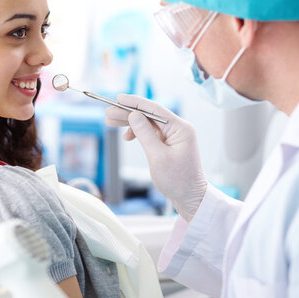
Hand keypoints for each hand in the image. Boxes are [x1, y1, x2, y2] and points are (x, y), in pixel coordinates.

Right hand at [105, 94, 206, 220]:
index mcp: (180, 128)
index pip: (154, 109)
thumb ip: (145, 134)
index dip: (134, 103)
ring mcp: (174, 136)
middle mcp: (178, 128)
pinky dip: (138, 132)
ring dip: (130, 122)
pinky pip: (151, 132)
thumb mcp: (157, 157)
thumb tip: (134, 115)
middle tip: (108, 114)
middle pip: (149, 115)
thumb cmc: (177, 181)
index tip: (118, 99)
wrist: (190, 198)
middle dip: (128, 113)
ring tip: (111, 122)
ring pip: (148, 123)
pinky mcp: (169, 143)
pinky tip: (127, 136)